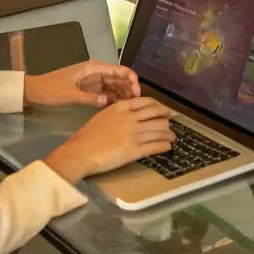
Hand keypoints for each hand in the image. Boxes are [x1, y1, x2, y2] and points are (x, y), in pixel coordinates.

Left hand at [24, 61, 140, 108]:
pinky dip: (114, 98)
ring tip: (132, 107)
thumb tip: (108, 102)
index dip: (131, 79)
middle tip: (137, 103)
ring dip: (124, 94)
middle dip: (130, 88)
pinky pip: (106, 92)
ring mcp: (93, 81)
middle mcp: (96, 72)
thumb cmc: (50, 90)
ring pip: (115, 85)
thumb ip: (89, 98)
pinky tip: (120, 107)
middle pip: (119, 77)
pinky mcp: (90, 89)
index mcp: (93, 68)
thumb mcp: (69, 95)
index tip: (137, 92)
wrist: (34, 91)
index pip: (119, 70)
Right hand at [45, 97, 173, 181]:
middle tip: (170, 121)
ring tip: (172, 137)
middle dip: (166, 118)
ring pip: (160, 130)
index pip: (147, 102)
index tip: (162, 109)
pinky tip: (167, 146)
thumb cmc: (87, 135)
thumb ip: (118, 113)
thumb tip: (130, 115)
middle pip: (157, 114)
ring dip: (168, 134)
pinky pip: (156, 146)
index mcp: (122, 107)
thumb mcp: (103, 116)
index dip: (158, 105)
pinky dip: (164, 146)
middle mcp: (131, 118)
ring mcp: (135, 134)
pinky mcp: (136, 150)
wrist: (81, 152)